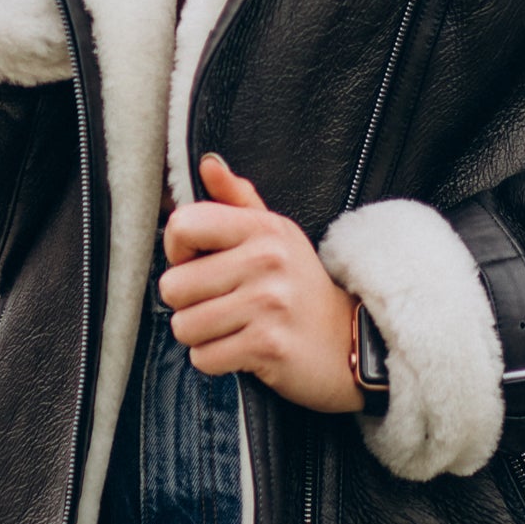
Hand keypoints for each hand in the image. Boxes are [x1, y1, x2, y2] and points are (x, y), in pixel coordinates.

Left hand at [159, 154, 363, 414]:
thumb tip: (207, 163)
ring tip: (232, 326)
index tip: (198, 261)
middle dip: (187, 303)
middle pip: (173, 286)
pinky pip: (203, 358)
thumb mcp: (276, 235)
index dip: (177, 250)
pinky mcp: (268, 346)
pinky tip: (241, 348)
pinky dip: (215, 360)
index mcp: (263, 228)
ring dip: (200, 334)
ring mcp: (268, 304)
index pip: (183, 225)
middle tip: (220, 303)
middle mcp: (266, 261)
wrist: (351, 341)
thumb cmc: (299, 286)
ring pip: (184, 326)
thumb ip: (237, 200)